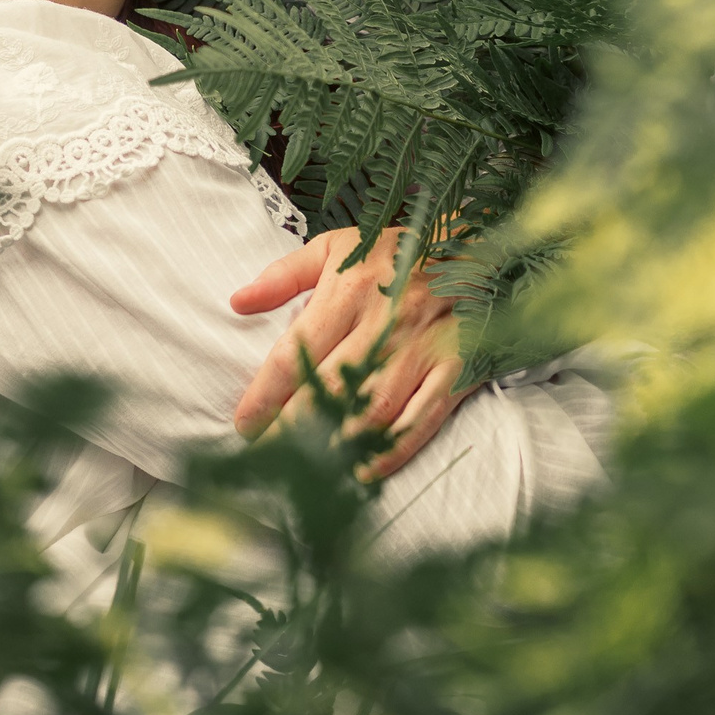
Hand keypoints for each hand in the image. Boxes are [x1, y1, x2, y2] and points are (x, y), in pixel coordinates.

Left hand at [229, 225, 463, 482]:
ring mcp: (421, 348)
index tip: (243, 424)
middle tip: (267, 457)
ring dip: (337, 444)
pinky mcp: (455, 367)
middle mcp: (382, 323)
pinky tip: (364, 470)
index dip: (264, 395)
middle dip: (291, 429)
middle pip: (328, 388)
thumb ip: (284, 276)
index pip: (294, 353)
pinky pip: (421, 417)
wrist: (476, 244)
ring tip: (306, 469)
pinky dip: (393, 449)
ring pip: (372, 408)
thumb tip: (238, 302)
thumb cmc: (395, 250)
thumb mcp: (335, 246)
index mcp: (347, 291)